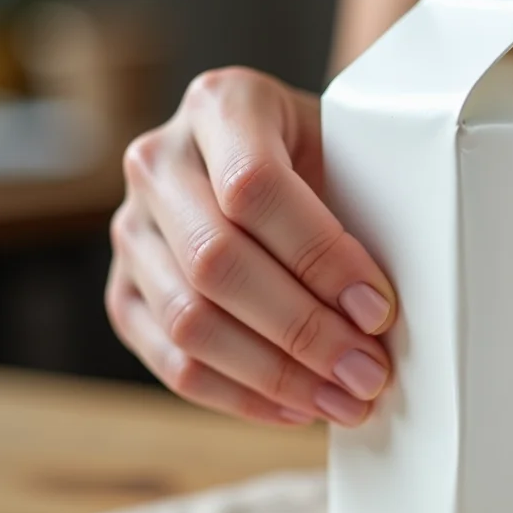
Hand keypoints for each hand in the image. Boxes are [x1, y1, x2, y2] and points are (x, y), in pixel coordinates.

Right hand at [107, 67, 395, 425]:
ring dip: (275, 375)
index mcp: (221, 103)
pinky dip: (239, 395)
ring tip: (344, 401)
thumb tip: (389, 315)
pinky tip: (296, 409)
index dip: (320, 257)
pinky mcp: (123, 290)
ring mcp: (130, 227)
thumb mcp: (353, 151)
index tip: (379, 310)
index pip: (254, 186)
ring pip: (188, 319)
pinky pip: (170, 360)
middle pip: (216, 261)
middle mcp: (158, 159)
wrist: (275, 159)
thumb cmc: (330, 160)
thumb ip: (371, 206)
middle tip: (368, 374)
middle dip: (303, 331)